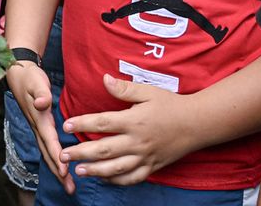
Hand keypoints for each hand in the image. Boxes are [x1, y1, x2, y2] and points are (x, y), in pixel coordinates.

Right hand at [5, 61, 71, 193]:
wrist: (19, 72)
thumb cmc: (29, 76)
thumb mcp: (35, 81)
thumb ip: (40, 91)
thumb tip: (42, 102)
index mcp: (39, 119)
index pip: (49, 141)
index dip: (57, 156)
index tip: (64, 171)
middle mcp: (38, 127)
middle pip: (48, 153)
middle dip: (58, 172)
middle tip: (70, 189)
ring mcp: (39, 128)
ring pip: (48, 153)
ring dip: (58, 170)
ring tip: (69, 186)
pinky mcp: (41, 127)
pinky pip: (49, 147)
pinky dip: (56, 160)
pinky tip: (63, 168)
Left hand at [59, 74, 195, 183]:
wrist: (197, 124)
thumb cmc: (171, 105)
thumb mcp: (148, 91)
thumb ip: (125, 88)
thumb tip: (104, 79)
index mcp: (134, 121)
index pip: (103, 123)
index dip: (83, 124)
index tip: (67, 125)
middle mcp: (138, 142)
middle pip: (104, 150)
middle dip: (81, 153)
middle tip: (63, 155)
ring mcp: (145, 157)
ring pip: (116, 168)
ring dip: (95, 171)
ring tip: (78, 170)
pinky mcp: (152, 167)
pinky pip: (132, 178)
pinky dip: (117, 181)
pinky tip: (104, 179)